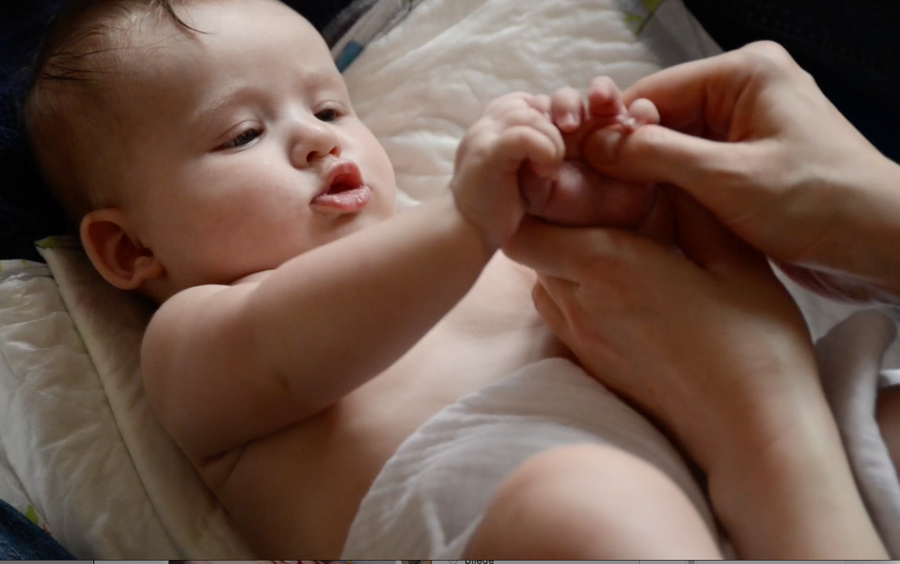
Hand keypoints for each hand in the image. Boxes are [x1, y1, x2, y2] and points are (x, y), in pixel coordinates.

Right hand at [451, 92, 564, 249]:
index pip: (527, 101)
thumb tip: (557, 128)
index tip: (553, 150)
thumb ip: (529, 144)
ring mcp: (483, 137)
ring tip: (549, 170)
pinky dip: (544, 151)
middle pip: (531, 104)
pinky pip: (524, 135)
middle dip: (554, 130)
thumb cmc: (494, 205)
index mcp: (490, 125)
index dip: (547, 119)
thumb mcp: (516, 168)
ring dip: (551, 142)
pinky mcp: (487, 154)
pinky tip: (546, 173)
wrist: (467, 233)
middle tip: (555, 161)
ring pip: (530, 116)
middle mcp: (484, 125)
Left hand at [504, 189, 820, 473]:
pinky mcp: (593, 366)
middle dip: (554, 226)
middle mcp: (580, 304)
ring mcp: (582, 341)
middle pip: (531, 254)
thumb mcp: (734, 259)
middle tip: (600, 211)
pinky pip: (561, 318)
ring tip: (613, 251)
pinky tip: (622, 292)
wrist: (749, 432)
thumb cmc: (753, 342)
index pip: (524, 231)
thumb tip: (664, 173)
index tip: (570, 187)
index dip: (535, 205)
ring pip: (543, 286)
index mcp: (607, 266)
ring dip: (563, 262)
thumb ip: (692, 209)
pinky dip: (575, 296)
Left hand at [518, 78, 659, 228]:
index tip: (541, 123)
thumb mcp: (538, 196)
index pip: (539, 109)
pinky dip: (642, 111)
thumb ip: (527, 176)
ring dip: (603, 93)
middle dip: (567, 103)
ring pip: (604, 95)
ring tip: (601, 102)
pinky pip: (642, 111)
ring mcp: (605, 125)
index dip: (537, 112)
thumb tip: (522, 154)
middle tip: (569, 124)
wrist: (608, 225)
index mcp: (546, 135)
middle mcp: (575, 125)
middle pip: (569, 98)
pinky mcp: (636, 132)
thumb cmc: (568, 210)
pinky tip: (637, 123)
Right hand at [581, 41, 899, 303]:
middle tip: (584, 188)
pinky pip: (691, 168)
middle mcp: (742, 92)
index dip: (610, 127)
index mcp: (744, 73)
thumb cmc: (821, 202)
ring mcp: (745, 128)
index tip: (572, 159)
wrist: (884, 245)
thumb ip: (655, 156)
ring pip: (671, 147)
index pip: (653, 92)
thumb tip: (594, 145)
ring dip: (644, 175)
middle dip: (626, 153)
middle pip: (659, 118)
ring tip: (607, 205)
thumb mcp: (728, 178)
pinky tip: (642, 213)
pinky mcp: (746, 163)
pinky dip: (667, 190)